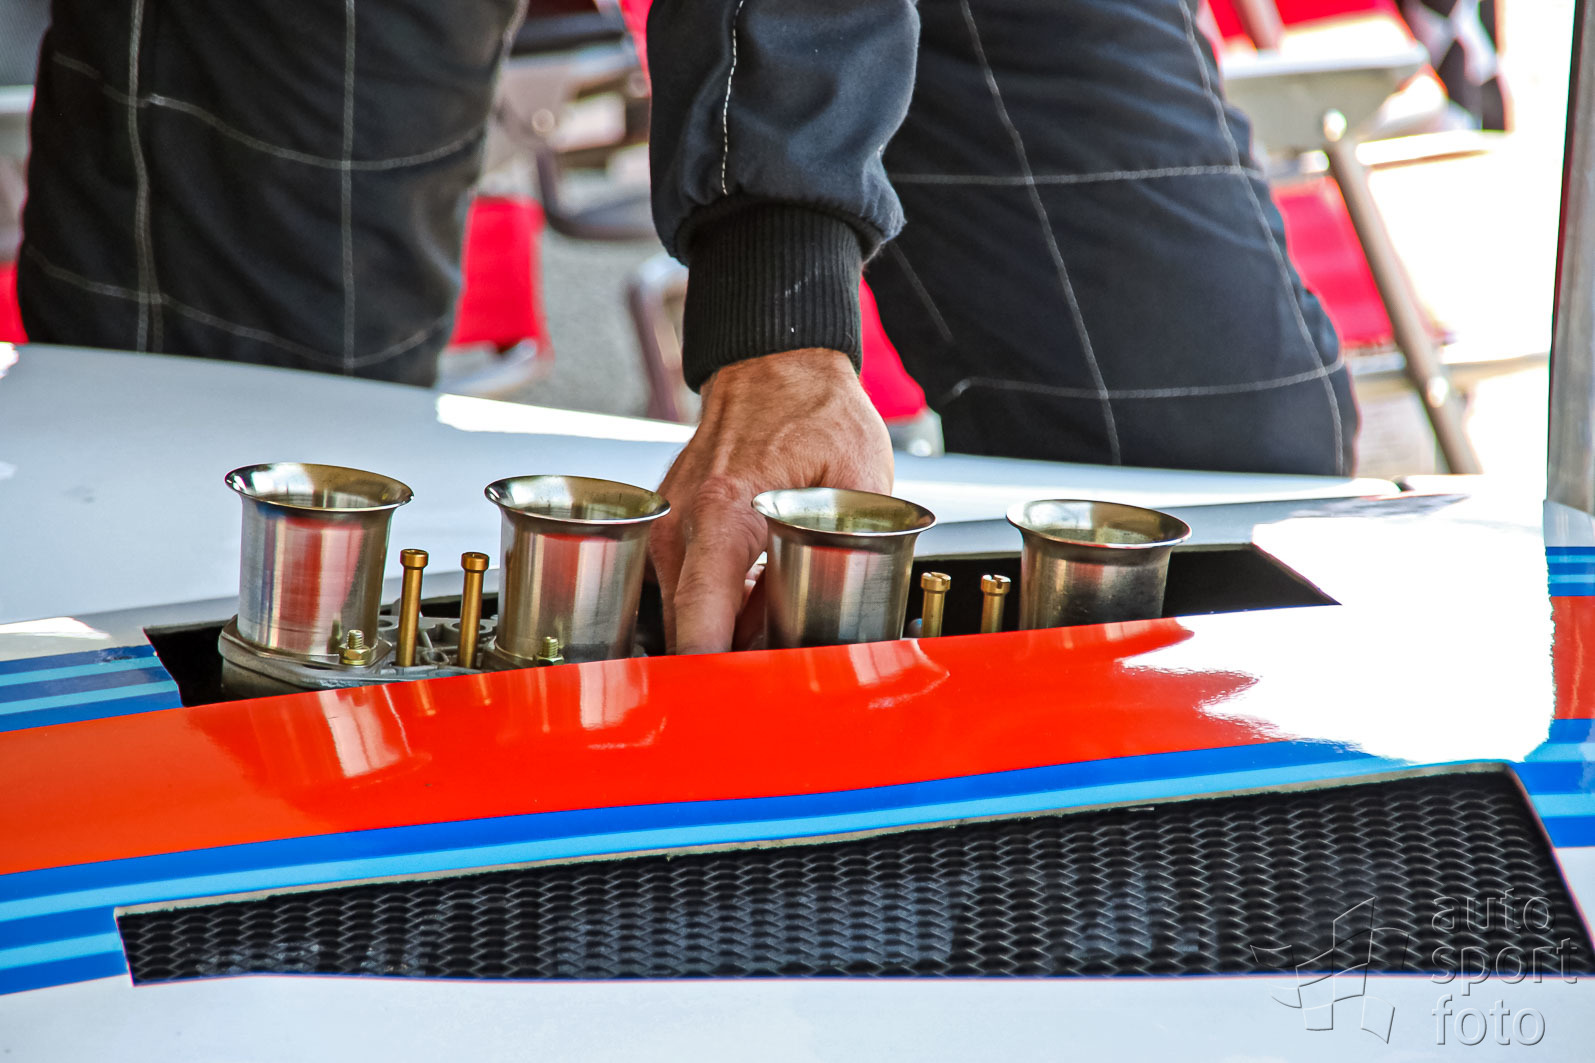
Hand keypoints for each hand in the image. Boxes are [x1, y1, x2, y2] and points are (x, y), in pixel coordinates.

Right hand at [652, 348, 893, 653]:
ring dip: (727, 633)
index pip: (697, 622)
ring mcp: (666, 528)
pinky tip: (758, 594)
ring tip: (778, 621)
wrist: (773, 366)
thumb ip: (842, 557)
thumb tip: (827, 627)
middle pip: (688, 631)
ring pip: (685, 615)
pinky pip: (688, 589)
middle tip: (779, 673)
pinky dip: (721, 605)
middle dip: (727, 664)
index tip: (740, 707)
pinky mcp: (668, 531)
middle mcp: (680, 525)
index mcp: (723, 513)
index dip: (716, 675)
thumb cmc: (816, 413)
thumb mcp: (860, 482)